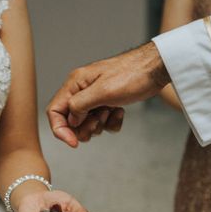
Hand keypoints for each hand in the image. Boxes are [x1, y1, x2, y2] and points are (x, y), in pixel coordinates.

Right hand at [47, 42, 169, 146]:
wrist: (156, 68)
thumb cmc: (132, 74)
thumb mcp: (103, 92)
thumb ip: (80, 106)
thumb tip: (70, 119)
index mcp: (75, 84)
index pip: (54, 111)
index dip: (60, 130)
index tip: (74, 143)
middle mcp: (82, 90)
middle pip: (70, 120)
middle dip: (85, 127)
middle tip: (100, 120)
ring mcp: (95, 97)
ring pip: (87, 123)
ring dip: (100, 124)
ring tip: (112, 110)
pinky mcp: (109, 102)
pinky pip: (103, 121)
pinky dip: (111, 122)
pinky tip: (120, 111)